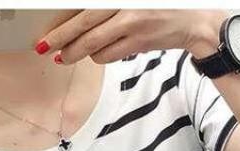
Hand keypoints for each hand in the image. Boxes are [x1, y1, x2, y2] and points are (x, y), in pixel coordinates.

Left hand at [35, 9, 229, 63]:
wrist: (195, 21)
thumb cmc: (162, 6)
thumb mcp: (132, 1)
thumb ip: (107, 7)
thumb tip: (76, 16)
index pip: (82, 8)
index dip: (62, 21)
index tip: (46, 32)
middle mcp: (125, 7)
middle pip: (84, 26)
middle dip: (61, 40)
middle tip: (44, 49)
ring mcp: (133, 24)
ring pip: (95, 45)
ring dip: (78, 53)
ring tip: (66, 56)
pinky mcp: (140, 42)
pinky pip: (110, 54)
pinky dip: (99, 56)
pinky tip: (96, 55)